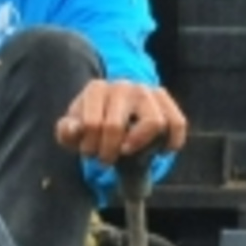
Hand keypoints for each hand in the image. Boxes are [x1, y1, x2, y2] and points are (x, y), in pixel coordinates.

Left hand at [55, 77, 188, 167]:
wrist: (112, 125)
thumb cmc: (90, 130)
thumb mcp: (71, 133)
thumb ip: (67, 132)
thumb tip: (77, 129)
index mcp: (96, 88)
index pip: (92, 124)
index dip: (89, 147)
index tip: (88, 153)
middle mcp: (123, 85)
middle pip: (116, 126)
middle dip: (107, 151)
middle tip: (104, 159)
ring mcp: (147, 91)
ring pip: (154, 122)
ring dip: (139, 147)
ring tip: (128, 152)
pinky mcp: (166, 102)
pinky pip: (177, 123)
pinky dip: (172, 143)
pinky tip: (160, 153)